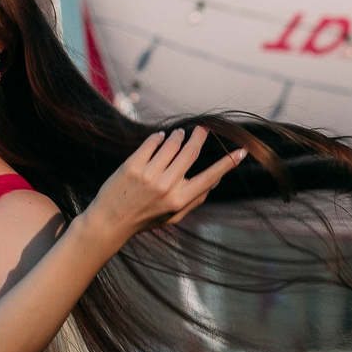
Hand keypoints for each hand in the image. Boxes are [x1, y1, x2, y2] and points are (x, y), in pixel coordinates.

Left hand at [84, 127, 244, 238]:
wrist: (109, 222)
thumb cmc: (144, 219)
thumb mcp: (173, 217)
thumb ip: (195, 199)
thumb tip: (215, 181)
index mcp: (179, 200)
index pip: (210, 177)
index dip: (228, 163)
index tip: (242, 152)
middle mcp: (166, 186)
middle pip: (190, 152)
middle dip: (199, 137)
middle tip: (201, 130)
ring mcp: (148, 175)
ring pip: (172, 144)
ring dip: (178, 135)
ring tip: (179, 134)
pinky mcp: (132, 166)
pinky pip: (151, 143)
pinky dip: (158, 137)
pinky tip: (160, 137)